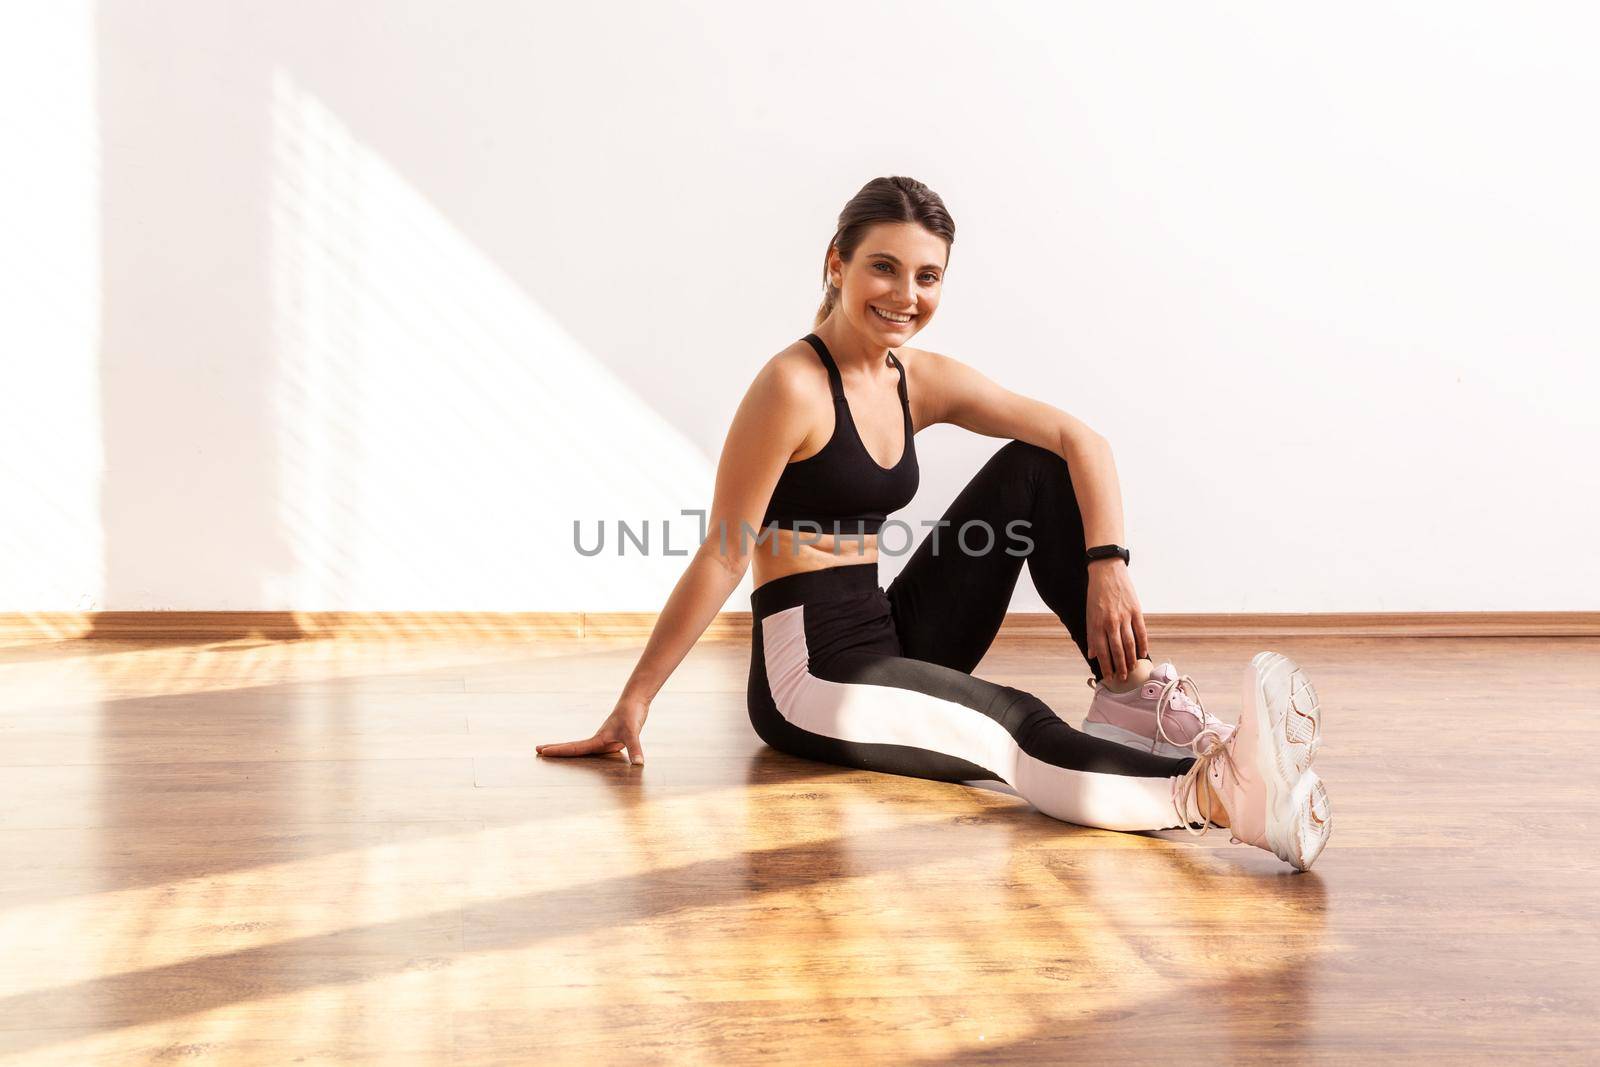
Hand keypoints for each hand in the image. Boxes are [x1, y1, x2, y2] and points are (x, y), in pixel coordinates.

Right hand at [536, 696, 649, 764]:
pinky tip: (586, 757)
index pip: (574, 748)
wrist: (635, 701)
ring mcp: (604, 740)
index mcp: (598, 739)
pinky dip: (587, 754)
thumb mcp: (633, 733)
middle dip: (556, 749)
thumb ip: (635, 749)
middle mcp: (598, 740)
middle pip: (573, 747)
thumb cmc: (632, 715)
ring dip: (569, 751)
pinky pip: (595, 750)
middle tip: (537, 750)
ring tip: (554, 753)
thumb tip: (639, 764)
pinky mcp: (612, 739)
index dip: (558, 751)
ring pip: (582, 749)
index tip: (542, 751)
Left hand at [1085, 560, 1148, 681]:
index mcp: (1097, 623)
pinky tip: (1142, 653)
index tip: (1108, 677)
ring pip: (1129, 643)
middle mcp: (1110, 622)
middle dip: (1119, 667)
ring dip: (1131, 659)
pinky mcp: (1136, 610)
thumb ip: (1092, 634)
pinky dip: (1143, 644)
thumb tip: (1092, 654)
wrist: (1107, 571)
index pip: (1102, 650)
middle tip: (1122, 678)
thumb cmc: (1096, 594)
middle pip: (1117, 650)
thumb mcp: (1088, 613)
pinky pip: (1141, 631)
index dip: (1106, 665)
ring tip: (1132, 669)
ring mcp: (1124, 616)